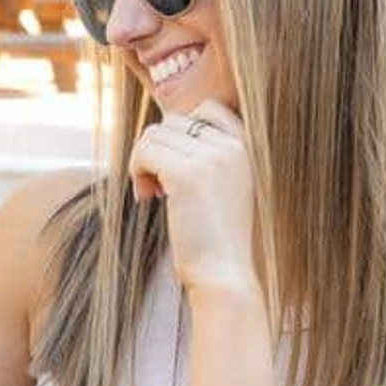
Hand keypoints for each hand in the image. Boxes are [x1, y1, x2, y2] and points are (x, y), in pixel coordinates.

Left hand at [128, 101, 260, 298]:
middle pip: (174, 120)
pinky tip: (147, 197)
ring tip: (154, 194)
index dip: (181, 132)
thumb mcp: (224, 187)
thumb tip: (162, 128)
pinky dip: (136, 171)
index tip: (175, 166)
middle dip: (159, 150)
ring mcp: (213, 157)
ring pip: (154, 133)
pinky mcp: (187, 174)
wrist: (225, 276)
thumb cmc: (218, 239)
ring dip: (145, 161)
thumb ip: (207, 156)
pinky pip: (144, 151)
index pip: (207, 109)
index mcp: (249, 147)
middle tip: (158, 186)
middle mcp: (234, 146)